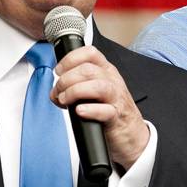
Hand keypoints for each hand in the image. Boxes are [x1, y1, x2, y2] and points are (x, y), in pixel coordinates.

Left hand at [50, 46, 149, 170]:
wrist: (131, 134)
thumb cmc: (112, 110)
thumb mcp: (94, 93)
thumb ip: (74, 89)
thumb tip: (54, 93)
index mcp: (106, 71)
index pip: (90, 53)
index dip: (71, 59)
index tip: (59, 71)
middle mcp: (112, 81)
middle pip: (88, 70)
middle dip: (66, 80)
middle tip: (59, 92)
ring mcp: (116, 98)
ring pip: (98, 86)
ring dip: (75, 91)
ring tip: (65, 100)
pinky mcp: (116, 117)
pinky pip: (106, 111)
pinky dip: (90, 110)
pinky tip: (79, 111)